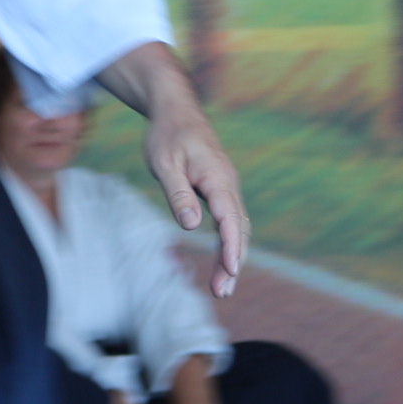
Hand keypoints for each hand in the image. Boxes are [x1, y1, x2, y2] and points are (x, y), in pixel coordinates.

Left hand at [144, 107, 250, 296]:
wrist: (176, 111)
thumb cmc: (167, 136)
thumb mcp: (165, 164)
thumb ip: (178, 194)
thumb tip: (192, 225)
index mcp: (217, 177)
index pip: (229, 218)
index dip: (231, 246)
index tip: (231, 271)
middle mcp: (228, 184)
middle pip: (238, 229)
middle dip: (233, 262)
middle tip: (221, 292)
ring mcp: (226, 187)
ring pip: (236, 227)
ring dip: (232, 257)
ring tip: (222, 288)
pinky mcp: (219, 190)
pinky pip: (229, 221)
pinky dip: (228, 243)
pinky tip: (222, 263)